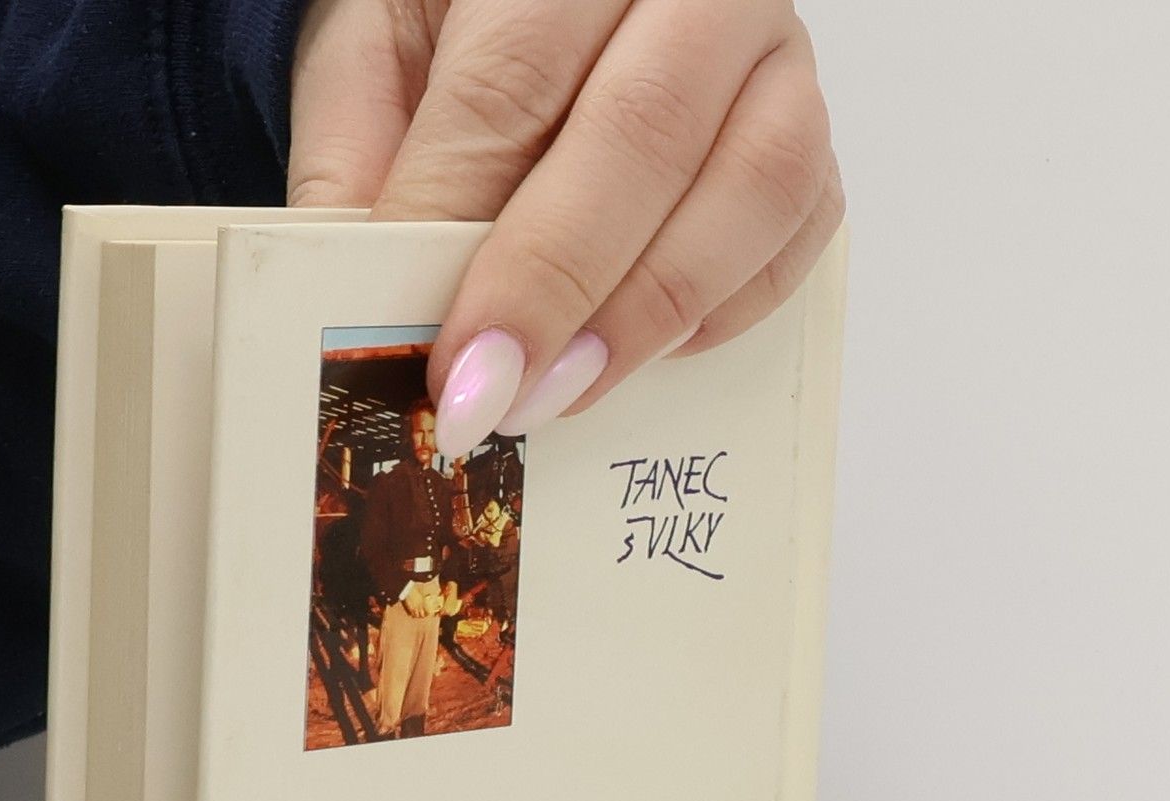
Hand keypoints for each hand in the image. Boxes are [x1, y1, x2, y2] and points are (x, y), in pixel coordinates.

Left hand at [289, 0, 842, 457]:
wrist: (535, 2)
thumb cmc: (452, 29)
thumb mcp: (371, 59)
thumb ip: (358, 166)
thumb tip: (365, 311)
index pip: (513, 81)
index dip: (467, 223)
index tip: (438, 342)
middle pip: (644, 133)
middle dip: (559, 286)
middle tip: (498, 393)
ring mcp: (771, 55)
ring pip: (754, 184)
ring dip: (648, 312)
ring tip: (560, 392)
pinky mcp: (811, 135)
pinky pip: (798, 235)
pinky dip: (720, 312)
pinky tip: (636, 356)